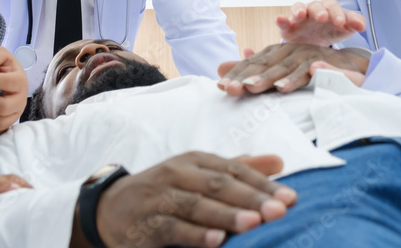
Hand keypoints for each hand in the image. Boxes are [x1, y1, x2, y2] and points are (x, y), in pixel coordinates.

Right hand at [92, 152, 295, 247]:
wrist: (110, 209)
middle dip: (251, 197)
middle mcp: (177, 173)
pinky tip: (217, 241)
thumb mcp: (199, 175)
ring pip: (196, 205)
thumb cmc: (166, 191)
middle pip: (218, 184)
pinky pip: (172, 228)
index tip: (290, 198)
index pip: (233, 169)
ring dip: (226, 214)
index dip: (262, 183)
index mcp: (194, 160)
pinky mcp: (146, 224)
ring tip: (253, 223)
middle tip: (279, 211)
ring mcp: (159, 198)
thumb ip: (238, 169)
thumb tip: (279, 161)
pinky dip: (195, 235)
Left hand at [217, 43, 368, 95]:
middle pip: (268, 64)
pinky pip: (318, 69)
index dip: (238, 74)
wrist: (354, 68)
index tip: (221, 87)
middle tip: (232, 88)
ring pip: (290, 67)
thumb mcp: (282, 72)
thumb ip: (254, 70)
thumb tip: (219, 68)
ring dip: (273, 77)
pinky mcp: (330, 64)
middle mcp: (292, 51)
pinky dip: (307, 74)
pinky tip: (293, 83)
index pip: (255, 64)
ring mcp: (311, 56)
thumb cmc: (313, 71)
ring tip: (255, 87)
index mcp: (279, 53)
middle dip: (249, 76)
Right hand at [275, 0, 365, 45]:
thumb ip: (354, 23)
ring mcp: (299, 18)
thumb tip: (363, 25)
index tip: (342, 23)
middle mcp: (313, 10)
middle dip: (320, 11)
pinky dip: (281, 20)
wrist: (313, 46)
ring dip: (300, 9)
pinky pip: (283, 22)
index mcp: (329, 9)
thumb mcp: (343, 28)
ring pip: (298, 8)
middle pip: (316, 5)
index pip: (333, 6)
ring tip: (301, 14)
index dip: (338, 13)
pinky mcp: (288, 28)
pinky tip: (280, 19)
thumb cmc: (329, 32)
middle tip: (323, 18)